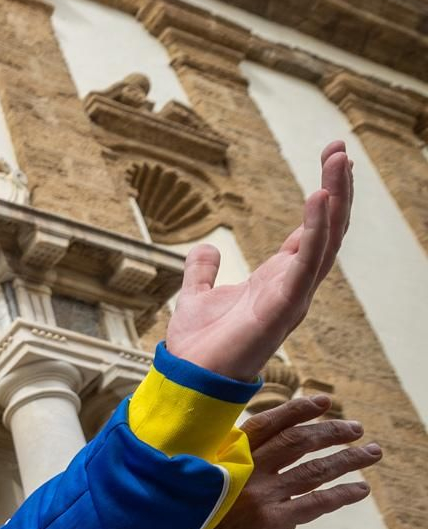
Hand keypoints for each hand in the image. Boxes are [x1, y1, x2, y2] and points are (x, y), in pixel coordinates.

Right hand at [110, 395, 375, 528]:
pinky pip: (318, 502)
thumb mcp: (205, 490)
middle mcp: (245, 470)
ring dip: (348, 458)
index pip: (267, 423)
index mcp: (226, 458)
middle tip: (355, 427)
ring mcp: (260, 495)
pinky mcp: (273, 521)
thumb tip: (261, 458)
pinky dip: (343, 494)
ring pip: (315, 468)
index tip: (322, 401)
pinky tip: (361, 490)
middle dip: (331, 430)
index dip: (297, 410)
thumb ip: (231, 471)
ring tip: (371, 452)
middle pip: (298, 441)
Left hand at [166, 143, 351, 382]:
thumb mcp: (196, 297)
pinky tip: (320, 199)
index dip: (323, 197)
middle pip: (326, 231)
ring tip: (338, 162)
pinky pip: (306, 264)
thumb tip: (206, 249)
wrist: (188, 380)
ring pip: (324, 242)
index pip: (310, 232)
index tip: (330, 159)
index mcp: (276, 280)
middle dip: (336, 189)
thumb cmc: (199, 347)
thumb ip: (203, 273)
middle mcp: (292, 287)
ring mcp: (291, 297)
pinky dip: (315, 231)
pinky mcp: (283, 307)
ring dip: (334, 201)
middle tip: (339, 149)